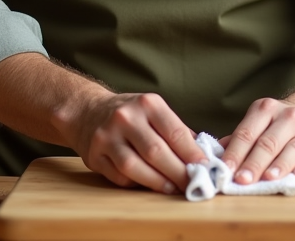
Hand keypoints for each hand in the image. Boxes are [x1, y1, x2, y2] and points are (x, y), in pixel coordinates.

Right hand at [63, 91, 205, 193]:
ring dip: (158, 182)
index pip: (174, 132)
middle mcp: (125, 118)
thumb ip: (178, 131)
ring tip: (173, 189)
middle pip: (156, 152)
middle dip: (178, 172)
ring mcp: (106, 137)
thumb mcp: (155, 111)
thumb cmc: (131, 115)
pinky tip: (149, 185)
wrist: (88, 111)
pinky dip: (137, 184)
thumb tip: (205, 155)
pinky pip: (119, 176)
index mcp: (147, 104)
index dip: (192, 154)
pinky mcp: (94, 156)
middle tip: (193, 185)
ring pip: (135, 167)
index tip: (205, 168)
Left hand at [219, 97, 294, 184]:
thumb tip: (215, 155)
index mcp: (266, 109)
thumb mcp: (257, 122)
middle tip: (242, 179)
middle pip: (268, 143)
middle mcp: (288, 118)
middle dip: (254, 163)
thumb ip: (238, 139)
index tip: (225, 169)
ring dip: (279, 166)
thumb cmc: (277, 125)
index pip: (247, 133)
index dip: (235, 152)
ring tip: (267, 179)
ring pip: (292, 150)